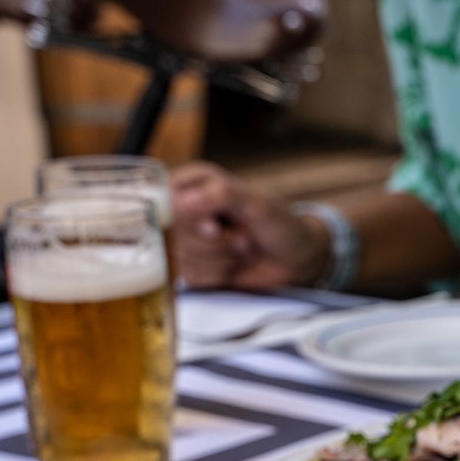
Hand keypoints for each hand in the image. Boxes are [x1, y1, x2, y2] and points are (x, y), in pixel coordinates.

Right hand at [170, 162, 329, 289]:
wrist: (294, 259)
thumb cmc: (278, 223)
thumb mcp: (255, 204)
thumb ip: (222, 196)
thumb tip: (183, 203)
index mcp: (192, 182)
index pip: (165, 200)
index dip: (187, 219)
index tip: (214, 226)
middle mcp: (182, 209)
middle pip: (173, 234)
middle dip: (214, 243)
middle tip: (242, 237)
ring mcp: (184, 240)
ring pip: (182, 258)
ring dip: (221, 259)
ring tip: (243, 247)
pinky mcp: (191, 268)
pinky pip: (192, 278)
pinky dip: (219, 275)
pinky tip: (234, 265)